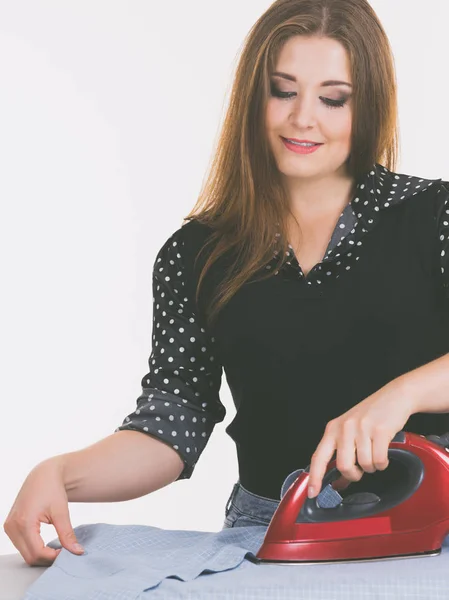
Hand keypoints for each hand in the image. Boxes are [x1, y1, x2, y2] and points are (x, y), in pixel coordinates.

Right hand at [3, 457, 83, 565]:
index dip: (53, 557)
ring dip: (40, 554)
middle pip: (29, 556)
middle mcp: (12, 526)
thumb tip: (77, 552)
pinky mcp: (9, 527)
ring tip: (56, 546)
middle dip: (47, 557)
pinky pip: (21, 545)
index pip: (37, 552)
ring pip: (24, 553)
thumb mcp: (61, 512)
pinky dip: (34, 547)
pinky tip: (46, 542)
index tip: (67, 553)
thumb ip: (67, 534)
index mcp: (24, 522)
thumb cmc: (52, 489)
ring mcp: (9, 527)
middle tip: (63, 551)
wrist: (43, 474)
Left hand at [307, 381, 414, 498]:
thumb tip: (338, 483)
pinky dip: (383, 463)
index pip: (318, 456)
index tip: (312, 493)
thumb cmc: (371, 415)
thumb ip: (341, 454)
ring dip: (372, 467)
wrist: (394, 397)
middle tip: (360, 470)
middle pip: (344, 466)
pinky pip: (379, 460)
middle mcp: (344, 428)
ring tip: (374, 453)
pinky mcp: (380, 431)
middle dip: (354, 474)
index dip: (314, 477)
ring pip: (364, 465)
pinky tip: (383, 452)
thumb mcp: (350, 431)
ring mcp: (362, 428)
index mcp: (333, 429)